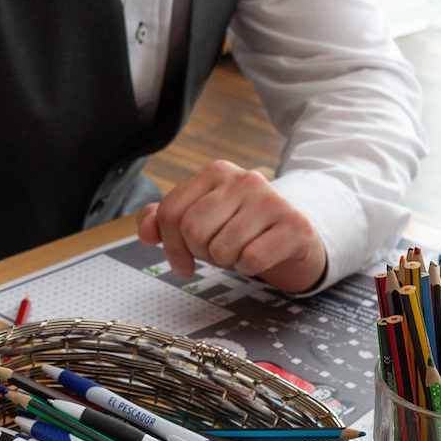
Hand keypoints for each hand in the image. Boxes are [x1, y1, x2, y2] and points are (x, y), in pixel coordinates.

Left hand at [137, 161, 325, 292]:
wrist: (295, 238)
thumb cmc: (243, 230)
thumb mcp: (202, 220)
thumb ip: (166, 220)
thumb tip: (146, 231)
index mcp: (217, 172)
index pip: (170, 212)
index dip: (169, 246)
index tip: (181, 263)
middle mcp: (245, 179)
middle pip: (193, 230)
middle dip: (201, 253)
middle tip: (218, 255)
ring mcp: (271, 200)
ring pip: (222, 248)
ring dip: (227, 263)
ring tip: (240, 253)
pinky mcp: (294, 225)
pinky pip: (251, 259)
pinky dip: (249, 269)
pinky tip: (258, 259)